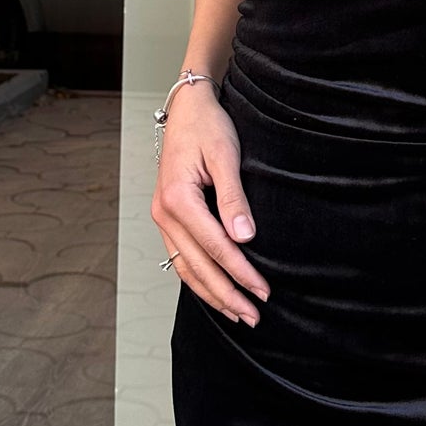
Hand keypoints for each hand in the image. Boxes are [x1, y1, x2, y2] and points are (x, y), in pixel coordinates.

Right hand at [149, 82, 266, 326]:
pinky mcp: (168, 219)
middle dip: (227, 294)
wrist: (188, 108)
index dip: (240, 272)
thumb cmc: (208, 126)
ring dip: (212, 294)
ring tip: (237, 314)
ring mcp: (162, 218)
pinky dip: (199, 279)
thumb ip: (234, 198)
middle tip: (254, 316)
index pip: (214, 246)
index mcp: (177, 199)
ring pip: (186, 268)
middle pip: (197, 266)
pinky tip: (216, 292)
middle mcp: (164, 213)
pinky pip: (182, 258)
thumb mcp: (226, 155)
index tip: (263, 290)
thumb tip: (244, 237)